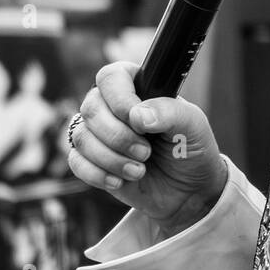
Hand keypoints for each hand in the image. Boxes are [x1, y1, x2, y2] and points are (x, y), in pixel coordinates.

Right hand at [67, 60, 227, 238]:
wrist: (188, 191)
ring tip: (139, 170)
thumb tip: (137, 116)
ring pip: (81, 137)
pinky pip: (76, 161)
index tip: (139, 123)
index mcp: (137, 88)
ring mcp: (99, 134)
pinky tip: (120, 181)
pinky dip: (98, 174)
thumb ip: (170, 113)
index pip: (111, 77)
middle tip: (146, 153)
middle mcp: (112, 107)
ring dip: (111, 159)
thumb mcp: (193, 126)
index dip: (120, 100)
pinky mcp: (91, 160)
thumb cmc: (191, 150)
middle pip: (91, 108)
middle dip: (118, 137)